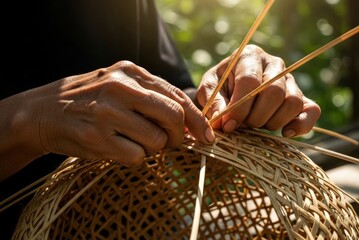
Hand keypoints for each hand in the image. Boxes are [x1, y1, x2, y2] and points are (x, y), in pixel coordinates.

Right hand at [2, 61, 213, 169]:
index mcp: (130, 72)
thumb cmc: (89, 100)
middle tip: (174, 143)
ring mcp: (108, 114)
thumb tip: (189, 118)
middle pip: (173, 116)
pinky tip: (118, 148)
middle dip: (180, 136)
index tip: (206, 135)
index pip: (176, 96)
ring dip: (153, 148)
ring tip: (134, 141)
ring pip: (157, 141)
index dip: (196, 118)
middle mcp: (121, 89)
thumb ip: (151, 95)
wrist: (42, 112)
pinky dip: (134, 157)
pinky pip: (137, 157)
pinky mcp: (98, 139)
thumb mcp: (119, 83)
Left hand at [197, 45, 320, 136]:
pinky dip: (301, 125)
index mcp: (249, 56)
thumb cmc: (219, 88)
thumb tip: (223, 120)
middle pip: (274, 92)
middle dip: (256, 117)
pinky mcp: (302, 97)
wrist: (231, 90)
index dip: (239, 107)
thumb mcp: (208, 90)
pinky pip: (312, 110)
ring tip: (257, 125)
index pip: (250, 82)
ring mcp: (290, 80)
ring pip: (292, 102)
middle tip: (243, 125)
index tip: (229, 125)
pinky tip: (285, 133)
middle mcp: (274, 64)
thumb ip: (213, 102)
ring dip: (273, 122)